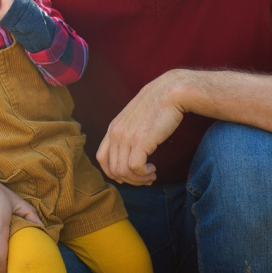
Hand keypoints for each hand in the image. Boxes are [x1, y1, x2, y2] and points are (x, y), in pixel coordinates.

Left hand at [97, 69, 187, 184]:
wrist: (170, 93)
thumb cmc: (158, 105)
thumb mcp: (135, 118)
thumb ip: (128, 132)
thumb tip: (132, 152)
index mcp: (113, 128)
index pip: (101, 158)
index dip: (112, 172)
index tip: (128, 176)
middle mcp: (116, 133)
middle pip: (112, 169)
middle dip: (129, 179)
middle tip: (144, 179)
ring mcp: (126, 137)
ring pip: (123, 172)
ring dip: (138, 179)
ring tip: (151, 175)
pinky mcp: (140, 141)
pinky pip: (135, 168)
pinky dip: (144, 174)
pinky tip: (153, 169)